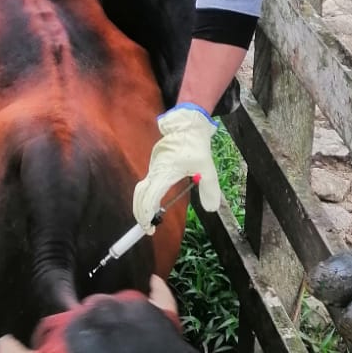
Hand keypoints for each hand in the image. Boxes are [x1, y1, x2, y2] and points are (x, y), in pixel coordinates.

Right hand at [133, 105, 220, 230]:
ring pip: (140, 190)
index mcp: (165, 172)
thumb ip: (209, 189)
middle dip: (140, 214)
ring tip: (148, 220)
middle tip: (147, 228)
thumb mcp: (207, 167)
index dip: (147, 215)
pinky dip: (144, 197)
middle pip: (140, 196)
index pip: (150, 198)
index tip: (150, 228)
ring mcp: (153, 168)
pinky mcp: (154, 165)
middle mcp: (155, 171)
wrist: (186, 124)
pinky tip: (152, 205)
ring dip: (141, 206)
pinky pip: (145, 184)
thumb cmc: (195, 144)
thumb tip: (211, 209)